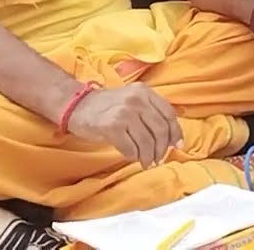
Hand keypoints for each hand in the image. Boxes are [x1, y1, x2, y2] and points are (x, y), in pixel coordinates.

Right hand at [66, 83, 182, 168]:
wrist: (76, 105)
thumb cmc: (107, 106)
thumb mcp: (132, 99)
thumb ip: (150, 111)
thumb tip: (171, 137)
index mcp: (145, 91)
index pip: (169, 114)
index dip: (175, 132)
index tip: (177, 146)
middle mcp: (137, 99)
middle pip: (160, 130)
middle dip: (162, 149)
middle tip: (159, 159)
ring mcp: (124, 112)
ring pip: (147, 142)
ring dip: (148, 156)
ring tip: (146, 162)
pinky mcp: (112, 126)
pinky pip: (130, 148)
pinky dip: (133, 156)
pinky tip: (131, 156)